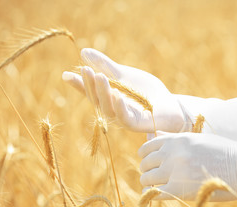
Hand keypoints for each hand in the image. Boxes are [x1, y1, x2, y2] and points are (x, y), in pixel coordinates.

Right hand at [62, 48, 186, 132]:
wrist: (170, 105)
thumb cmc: (147, 92)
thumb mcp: (125, 75)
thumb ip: (106, 66)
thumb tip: (83, 51)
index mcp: (109, 100)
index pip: (91, 92)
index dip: (79, 85)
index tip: (66, 75)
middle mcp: (113, 111)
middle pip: (98, 100)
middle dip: (90, 85)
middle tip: (85, 69)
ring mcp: (125, 119)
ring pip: (109, 109)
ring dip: (104, 93)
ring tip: (100, 77)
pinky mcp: (138, 124)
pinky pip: (127, 118)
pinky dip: (121, 107)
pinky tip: (118, 94)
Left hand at [138, 132, 236, 200]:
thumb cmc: (223, 152)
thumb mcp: (198, 139)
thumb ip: (175, 140)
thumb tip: (153, 136)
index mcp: (177, 139)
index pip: (148, 146)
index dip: (145, 155)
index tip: (148, 161)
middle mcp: (173, 153)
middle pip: (145, 163)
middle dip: (146, 169)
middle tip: (151, 175)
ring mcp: (175, 171)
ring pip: (147, 178)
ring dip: (148, 183)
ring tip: (153, 185)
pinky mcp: (180, 189)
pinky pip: (154, 193)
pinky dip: (152, 194)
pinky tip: (155, 194)